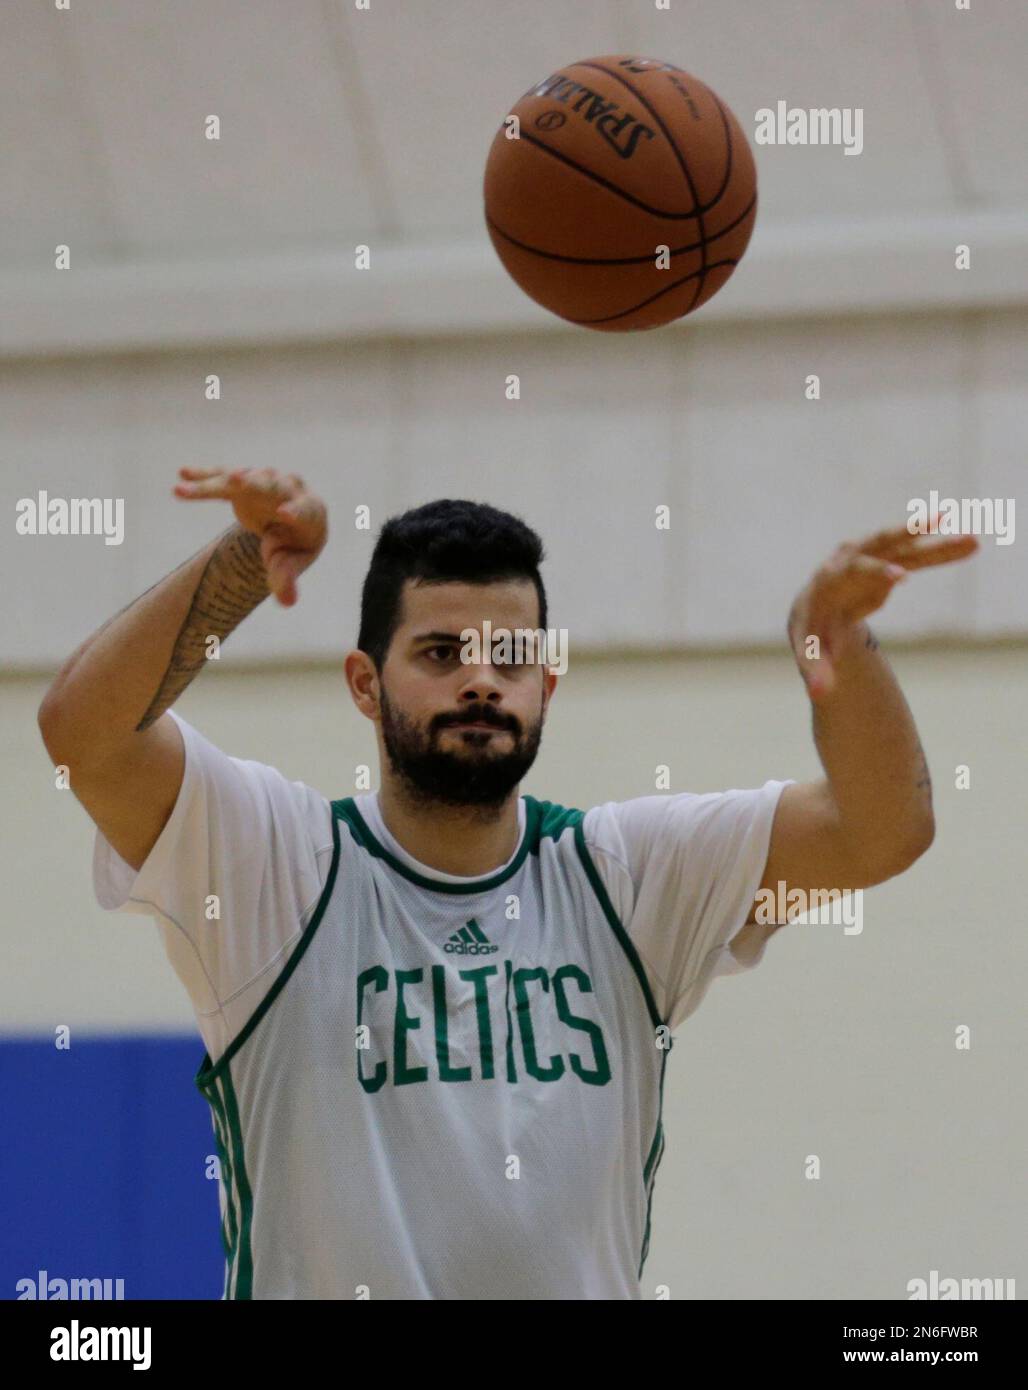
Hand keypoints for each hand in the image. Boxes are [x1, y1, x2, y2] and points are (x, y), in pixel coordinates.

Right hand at [174, 467, 327, 606]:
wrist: (290, 522)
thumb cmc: (292, 547)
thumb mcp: (290, 564)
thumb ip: (286, 580)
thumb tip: (287, 603)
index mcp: (310, 511)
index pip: (304, 510)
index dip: (295, 512)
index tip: (283, 514)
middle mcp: (289, 489)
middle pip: (271, 485)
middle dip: (253, 483)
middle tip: (236, 478)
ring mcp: (264, 481)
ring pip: (238, 479)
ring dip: (213, 483)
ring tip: (183, 489)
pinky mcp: (242, 480)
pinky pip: (221, 475)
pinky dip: (203, 475)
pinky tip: (183, 473)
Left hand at [787, 516, 978, 700]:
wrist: (813, 609)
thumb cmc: (812, 632)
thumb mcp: (810, 652)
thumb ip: (816, 670)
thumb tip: (820, 694)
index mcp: (830, 579)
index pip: (851, 573)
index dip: (874, 574)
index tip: (901, 577)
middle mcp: (851, 560)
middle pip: (881, 545)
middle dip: (906, 536)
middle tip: (934, 527)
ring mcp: (873, 558)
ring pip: (907, 548)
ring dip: (937, 545)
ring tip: (972, 541)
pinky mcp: (890, 563)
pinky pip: (918, 555)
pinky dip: (941, 551)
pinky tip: (970, 545)